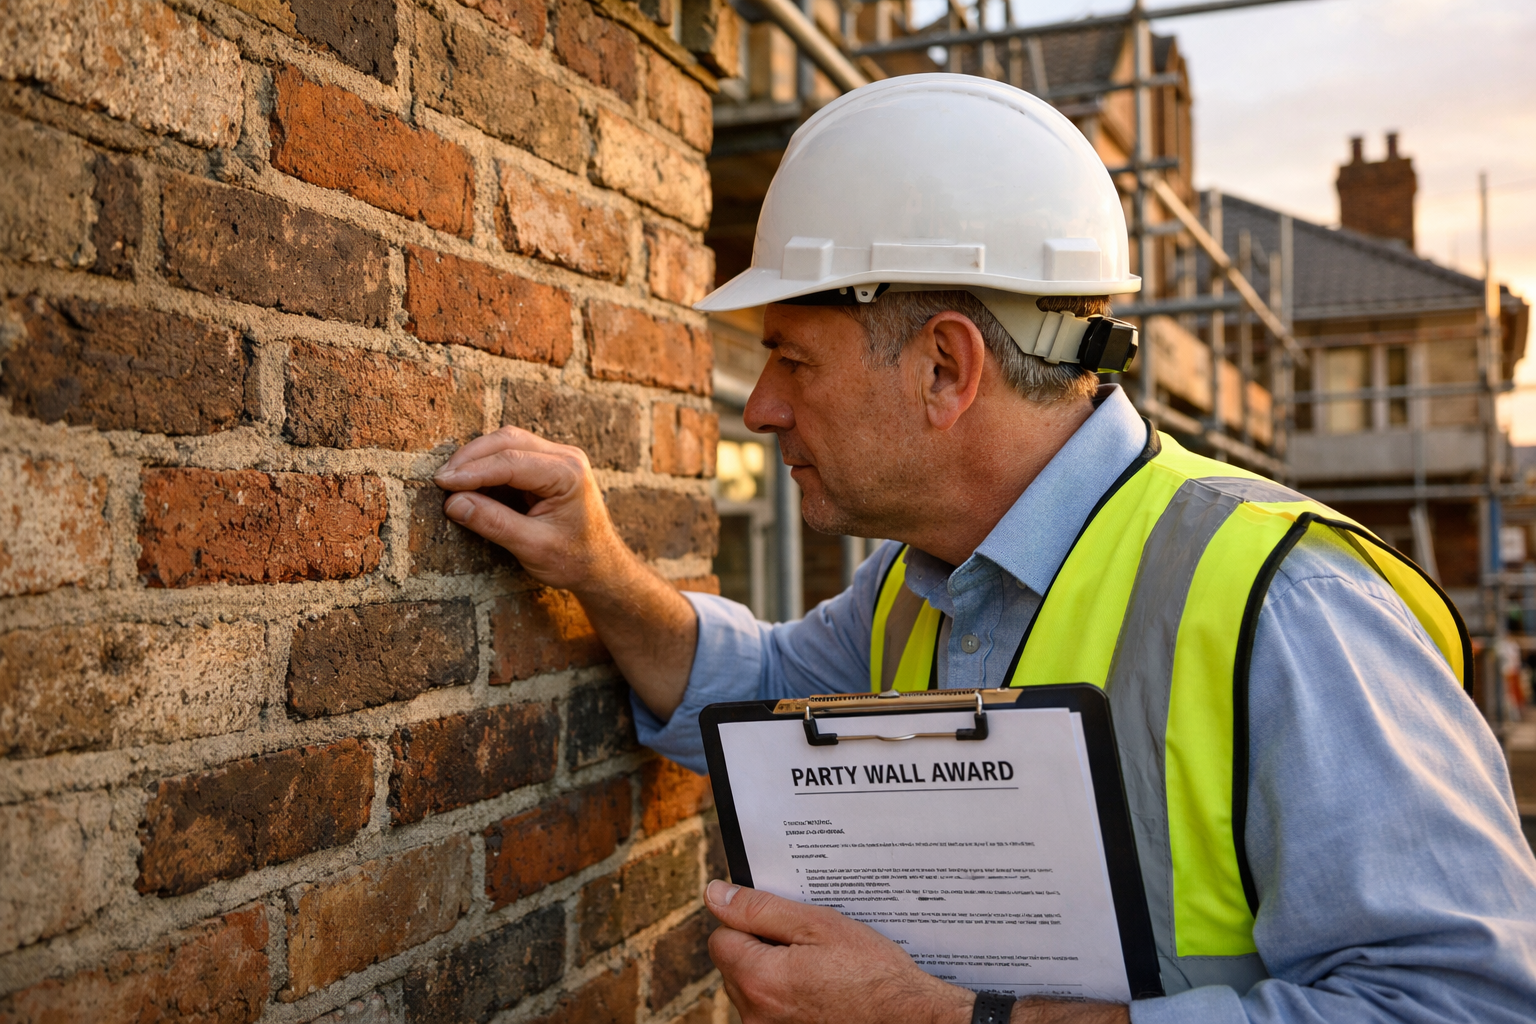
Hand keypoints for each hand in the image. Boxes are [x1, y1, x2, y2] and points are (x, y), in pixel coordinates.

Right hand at [433, 426, 697, 718]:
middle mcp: (565, 457)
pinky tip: (467, 479)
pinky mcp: (546, 465)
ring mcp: (557, 457)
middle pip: (508, 441)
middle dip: (470, 458)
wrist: (601, 566)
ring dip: (476, 458)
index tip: (442, 482)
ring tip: (449, 480)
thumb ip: (494, 523)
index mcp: (568, 473)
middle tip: (440, 480)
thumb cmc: (574, 560)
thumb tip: (453, 503)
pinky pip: (511, 453)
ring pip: (507, 442)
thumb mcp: (532, 547)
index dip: (473, 471)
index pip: (512, 462)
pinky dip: (487, 463)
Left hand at [705, 879, 973, 1023]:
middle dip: (761, 949)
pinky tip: (820, 992)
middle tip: (808, 946)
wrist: (908, 1019)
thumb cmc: (871, 972)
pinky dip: (787, 998)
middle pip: (735, 965)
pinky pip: (771, 1010)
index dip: (750, 922)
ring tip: (819, 970)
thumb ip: (760, 909)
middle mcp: (754, 1015)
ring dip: (774, 974)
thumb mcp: (817, 925)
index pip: (721, 937)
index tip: (783, 923)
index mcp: (757, 979)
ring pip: (752, 989)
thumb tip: (715, 894)